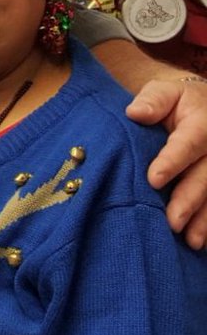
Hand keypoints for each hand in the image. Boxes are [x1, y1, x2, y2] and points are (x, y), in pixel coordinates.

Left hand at [127, 78, 206, 249]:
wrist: (204, 107)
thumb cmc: (176, 102)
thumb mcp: (164, 91)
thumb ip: (152, 101)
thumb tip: (135, 113)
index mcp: (202, 123)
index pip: (188, 143)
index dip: (172, 161)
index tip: (154, 179)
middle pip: (205, 175)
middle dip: (190, 199)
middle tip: (173, 222)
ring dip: (204, 219)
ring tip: (190, 241)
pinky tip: (200, 243)